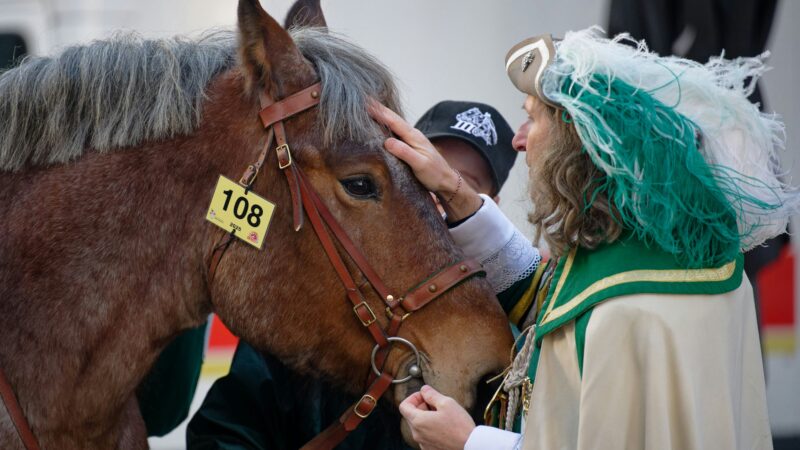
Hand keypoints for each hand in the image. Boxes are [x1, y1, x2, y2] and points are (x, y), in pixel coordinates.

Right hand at [369, 101, 482, 221]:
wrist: (446, 181)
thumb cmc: (435, 174)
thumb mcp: (420, 164)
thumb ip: (405, 152)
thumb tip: (387, 141)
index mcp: (414, 136)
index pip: (394, 121)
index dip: (380, 112)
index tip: (367, 103)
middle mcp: (412, 135)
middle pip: (393, 119)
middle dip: (379, 109)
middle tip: (364, 99)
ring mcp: (411, 140)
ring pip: (394, 124)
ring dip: (382, 115)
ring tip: (369, 108)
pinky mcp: (409, 146)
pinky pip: (395, 132)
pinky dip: (386, 126)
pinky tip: (380, 125)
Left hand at [399, 385, 475, 449]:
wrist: (470, 446)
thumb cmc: (460, 427)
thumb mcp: (447, 403)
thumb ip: (432, 394)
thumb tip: (424, 390)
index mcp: (418, 421)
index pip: (403, 406)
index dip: (413, 397)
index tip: (424, 396)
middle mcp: (417, 434)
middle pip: (410, 416)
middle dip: (421, 406)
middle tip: (435, 404)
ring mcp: (423, 443)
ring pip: (418, 426)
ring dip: (426, 417)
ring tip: (441, 415)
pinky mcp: (430, 449)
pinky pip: (425, 435)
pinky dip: (430, 428)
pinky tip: (443, 426)